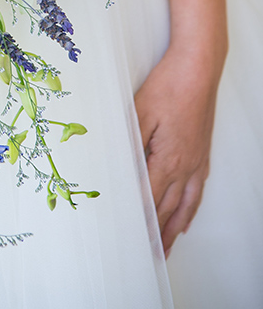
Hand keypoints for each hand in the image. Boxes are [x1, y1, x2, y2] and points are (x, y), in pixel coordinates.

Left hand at [134, 47, 220, 255]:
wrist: (198, 69)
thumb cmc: (169, 86)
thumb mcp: (140, 112)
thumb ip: (130, 142)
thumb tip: (120, 166)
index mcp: (167, 158)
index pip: (148, 197)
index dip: (138, 218)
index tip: (129, 236)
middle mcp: (185, 165)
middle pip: (168, 207)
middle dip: (157, 233)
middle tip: (148, 254)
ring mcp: (197, 160)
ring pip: (186, 204)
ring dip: (175, 228)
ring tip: (167, 247)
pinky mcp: (202, 152)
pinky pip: (198, 190)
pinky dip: (191, 208)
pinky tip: (186, 216)